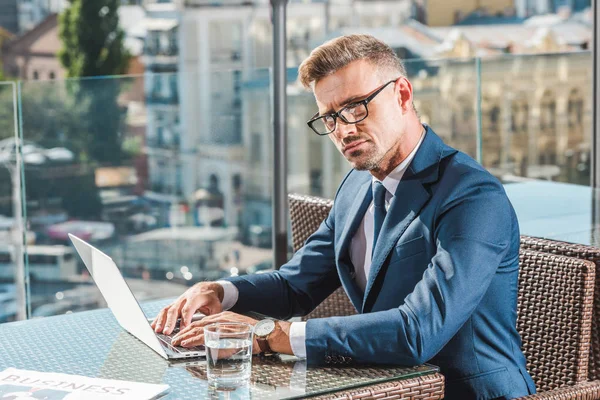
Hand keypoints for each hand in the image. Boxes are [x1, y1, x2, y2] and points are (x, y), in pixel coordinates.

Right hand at [151, 281, 223, 334]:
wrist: (205, 288)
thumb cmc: (211, 299)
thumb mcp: (217, 306)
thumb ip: (214, 316)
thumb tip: (212, 328)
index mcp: (196, 298)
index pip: (188, 309)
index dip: (185, 319)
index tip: (183, 329)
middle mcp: (185, 299)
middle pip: (175, 309)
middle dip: (170, 321)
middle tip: (166, 332)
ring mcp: (178, 301)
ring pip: (167, 309)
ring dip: (161, 320)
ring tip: (157, 331)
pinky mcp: (174, 304)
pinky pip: (164, 311)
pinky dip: (158, 318)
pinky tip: (153, 327)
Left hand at [171, 311, 292, 354]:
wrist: (262, 333)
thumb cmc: (252, 333)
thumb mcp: (236, 328)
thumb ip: (225, 330)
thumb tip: (215, 338)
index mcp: (223, 316)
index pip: (202, 321)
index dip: (190, 327)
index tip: (182, 333)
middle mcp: (219, 318)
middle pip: (197, 324)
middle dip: (184, 331)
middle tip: (174, 338)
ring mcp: (220, 325)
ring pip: (197, 329)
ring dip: (184, 336)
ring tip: (176, 342)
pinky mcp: (221, 332)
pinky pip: (203, 336)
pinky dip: (192, 340)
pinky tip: (186, 343)